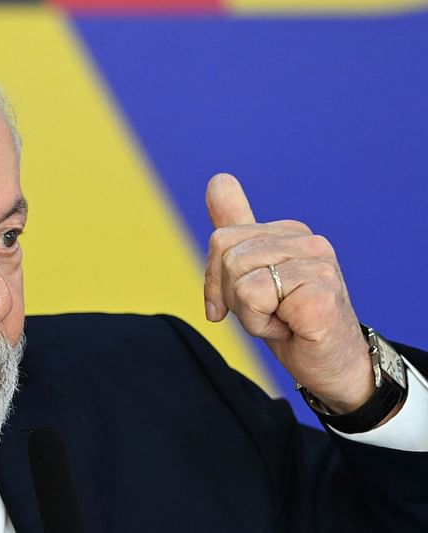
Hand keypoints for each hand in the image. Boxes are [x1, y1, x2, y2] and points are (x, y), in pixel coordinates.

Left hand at [203, 173, 373, 413]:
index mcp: (287, 231)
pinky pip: (254, 297)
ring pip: (239, 278)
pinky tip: (291, 327)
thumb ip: (236, 228)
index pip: (221, 239)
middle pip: (226, 256)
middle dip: (233, 297)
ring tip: (281, 319)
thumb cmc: (290, 322)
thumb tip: (218, 180)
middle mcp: (305, 239)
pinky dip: (262, 324)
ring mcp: (317, 262)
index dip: (216, 279)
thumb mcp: (252, 274)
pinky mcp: (319, 289)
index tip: (240, 302)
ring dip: (249, 313)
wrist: (330, 365)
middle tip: (267, 313)